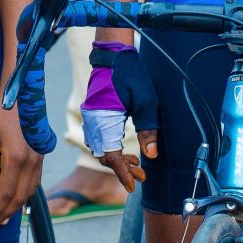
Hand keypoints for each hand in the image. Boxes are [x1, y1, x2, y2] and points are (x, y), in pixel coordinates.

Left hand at [0, 100, 41, 230]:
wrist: (22, 92)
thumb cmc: (0, 111)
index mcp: (16, 158)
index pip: (5, 192)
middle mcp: (31, 162)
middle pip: (19, 197)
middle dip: (5, 214)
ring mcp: (38, 159)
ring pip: (29, 192)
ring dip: (16, 208)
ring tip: (4, 219)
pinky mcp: (40, 155)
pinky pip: (35, 182)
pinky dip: (25, 196)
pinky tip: (17, 200)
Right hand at [85, 40, 159, 189]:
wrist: (115, 56)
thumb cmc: (131, 75)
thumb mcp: (146, 101)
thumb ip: (148, 129)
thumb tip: (151, 157)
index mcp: (103, 120)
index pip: (111, 156)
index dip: (122, 173)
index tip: (133, 186)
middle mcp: (93, 123)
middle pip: (105, 156)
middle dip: (123, 170)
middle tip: (142, 178)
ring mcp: (92, 120)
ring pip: (103, 149)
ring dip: (119, 160)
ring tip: (137, 166)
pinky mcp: (95, 117)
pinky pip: (102, 140)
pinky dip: (114, 150)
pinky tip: (128, 152)